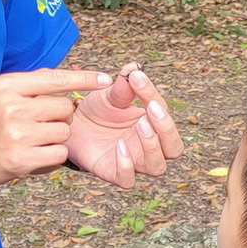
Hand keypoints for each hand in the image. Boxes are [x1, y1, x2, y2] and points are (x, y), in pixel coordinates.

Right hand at [0, 68, 111, 194]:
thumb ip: (29, 87)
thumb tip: (67, 80)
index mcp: (7, 86)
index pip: (55, 78)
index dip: (84, 79)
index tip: (106, 80)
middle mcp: (13, 107)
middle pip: (65, 108)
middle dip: (61, 118)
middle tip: (40, 125)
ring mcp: (17, 135)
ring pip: (64, 132)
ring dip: (56, 138)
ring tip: (31, 141)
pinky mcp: (21, 160)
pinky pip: (59, 154)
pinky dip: (52, 156)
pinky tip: (34, 155)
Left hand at [66, 64, 183, 184]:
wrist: (72, 126)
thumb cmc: (98, 111)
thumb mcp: (110, 95)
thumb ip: (124, 85)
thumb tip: (135, 68)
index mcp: (153, 124)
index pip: (163, 113)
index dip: (153, 96)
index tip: (137, 78)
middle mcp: (149, 146)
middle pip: (174, 148)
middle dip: (167, 129)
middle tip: (151, 110)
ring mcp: (134, 162)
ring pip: (157, 167)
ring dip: (152, 147)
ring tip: (140, 125)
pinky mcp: (114, 174)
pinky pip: (128, 180)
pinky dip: (126, 165)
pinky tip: (119, 146)